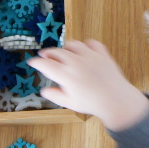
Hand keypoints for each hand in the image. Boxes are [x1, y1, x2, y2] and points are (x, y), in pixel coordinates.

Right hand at [29, 40, 148, 131]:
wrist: (116, 100)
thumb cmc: (92, 104)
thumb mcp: (70, 104)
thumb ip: (56, 96)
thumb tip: (44, 90)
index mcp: (67, 75)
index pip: (46, 65)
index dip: (36, 62)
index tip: (32, 62)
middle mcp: (77, 63)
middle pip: (57, 52)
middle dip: (48, 53)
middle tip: (44, 55)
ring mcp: (90, 56)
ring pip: (73, 44)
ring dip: (65, 47)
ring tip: (63, 52)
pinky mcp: (102, 53)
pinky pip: (92, 43)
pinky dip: (85, 45)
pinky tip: (83, 51)